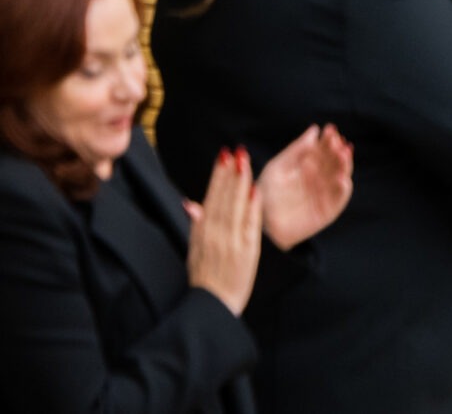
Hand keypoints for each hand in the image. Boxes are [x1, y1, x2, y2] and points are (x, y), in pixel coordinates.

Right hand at [184, 147, 262, 315]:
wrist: (212, 307)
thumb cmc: (204, 278)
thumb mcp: (194, 251)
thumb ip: (196, 226)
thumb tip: (190, 203)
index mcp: (202, 233)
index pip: (210, 198)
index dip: (217, 177)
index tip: (222, 158)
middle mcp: (215, 235)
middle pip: (223, 198)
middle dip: (229, 173)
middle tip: (234, 151)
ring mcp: (231, 242)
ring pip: (235, 206)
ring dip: (240, 183)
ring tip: (243, 161)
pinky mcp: (247, 251)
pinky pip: (250, 224)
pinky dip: (252, 207)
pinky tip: (255, 190)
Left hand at [256, 125, 351, 250]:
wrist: (259, 223)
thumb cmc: (264, 194)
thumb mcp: (278, 167)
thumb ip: (296, 150)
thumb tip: (315, 129)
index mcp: (307, 167)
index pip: (323, 150)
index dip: (328, 140)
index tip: (330, 130)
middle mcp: (319, 179)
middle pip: (334, 161)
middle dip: (338, 151)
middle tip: (338, 143)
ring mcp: (324, 194)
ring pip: (340, 176)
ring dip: (344, 165)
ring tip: (344, 155)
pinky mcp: (328, 211)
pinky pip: (339, 199)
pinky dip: (343, 189)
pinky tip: (343, 179)